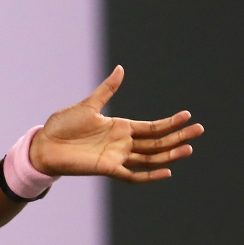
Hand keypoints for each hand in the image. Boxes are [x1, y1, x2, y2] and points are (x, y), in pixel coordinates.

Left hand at [30, 65, 203, 182]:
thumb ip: (107, 89)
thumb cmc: (63, 125)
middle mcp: (122, 143)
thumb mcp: (88, 105)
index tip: (187, 115)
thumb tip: (121, 69)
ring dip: (169, 155)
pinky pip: (133, 175)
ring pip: (150, 158)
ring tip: (189, 148)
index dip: (169, 122)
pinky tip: (167, 172)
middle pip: (157, 142)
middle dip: (178, 136)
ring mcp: (116, 156)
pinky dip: (149, 175)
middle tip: (199, 130)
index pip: (152, 127)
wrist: (44, 145)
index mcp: (120, 127)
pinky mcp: (107, 169)